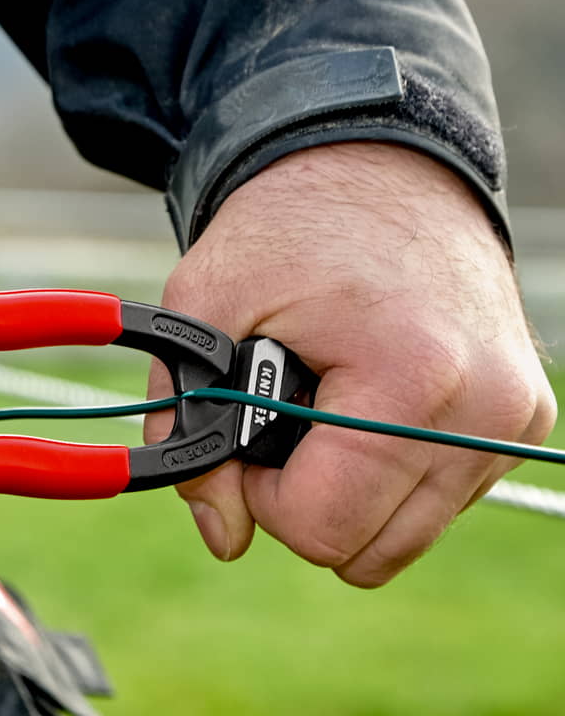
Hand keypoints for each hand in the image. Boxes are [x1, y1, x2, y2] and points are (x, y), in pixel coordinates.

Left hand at [146, 142, 555, 586]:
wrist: (380, 163)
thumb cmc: (287, 231)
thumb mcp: (204, 308)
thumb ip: (189, 428)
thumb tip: (222, 538)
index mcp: (409, 376)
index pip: (323, 528)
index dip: (264, 500)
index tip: (251, 438)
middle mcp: (484, 406)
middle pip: (368, 552)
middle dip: (305, 505)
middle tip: (285, 425)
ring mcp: (514, 414)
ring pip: (404, 538)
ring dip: (348, 497)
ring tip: (327, 411)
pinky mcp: (525, 414)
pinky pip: (438, 499)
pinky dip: (389, 476)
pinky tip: (369, 407)